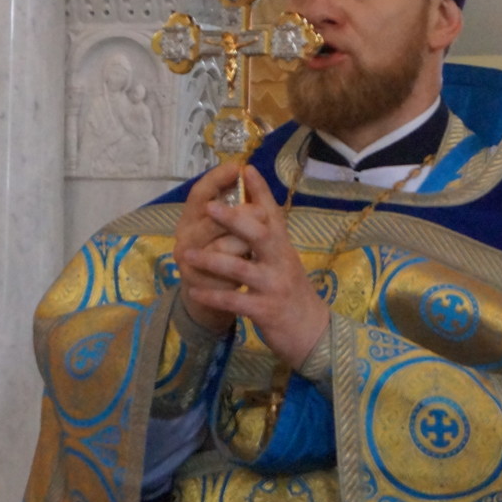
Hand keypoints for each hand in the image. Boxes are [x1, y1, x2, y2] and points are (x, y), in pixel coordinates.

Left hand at [183, 167, 330, 369]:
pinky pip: (235, 300)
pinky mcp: (266, 310)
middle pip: (259, 233)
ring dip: (212, 260)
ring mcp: (274, 286)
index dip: (260, 191)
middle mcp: (281, 261)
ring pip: (241, 267)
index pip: (273, 213)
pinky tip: (194, 291)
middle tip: (210, 206)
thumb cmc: (292, 292)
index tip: (246, 168)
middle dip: (234, 218)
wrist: (313, 333)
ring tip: (188, 254)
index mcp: (284, 247)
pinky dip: (213, 295)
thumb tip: (252, 210)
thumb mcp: (284, 261)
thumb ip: (269, 239)